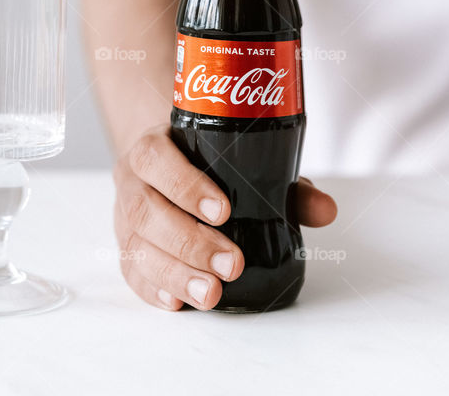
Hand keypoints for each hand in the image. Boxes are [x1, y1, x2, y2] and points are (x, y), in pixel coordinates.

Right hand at [113, 124, 337, 310]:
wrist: (164, 165)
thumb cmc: (207, 164)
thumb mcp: (244, 163)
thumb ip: (285, 186)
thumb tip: (325, 210)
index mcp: (154, 148)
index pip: (156, 159)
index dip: (185, 185)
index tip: (223, 211)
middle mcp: (132, 180)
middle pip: (146, 210)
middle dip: (189, 242)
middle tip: (230, 265)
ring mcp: (122, 215)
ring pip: (136, 245)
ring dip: (175, 273)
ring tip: (211, 293)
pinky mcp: (125, 247)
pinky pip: (130, 270)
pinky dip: (154, 289)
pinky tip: (179, 301)